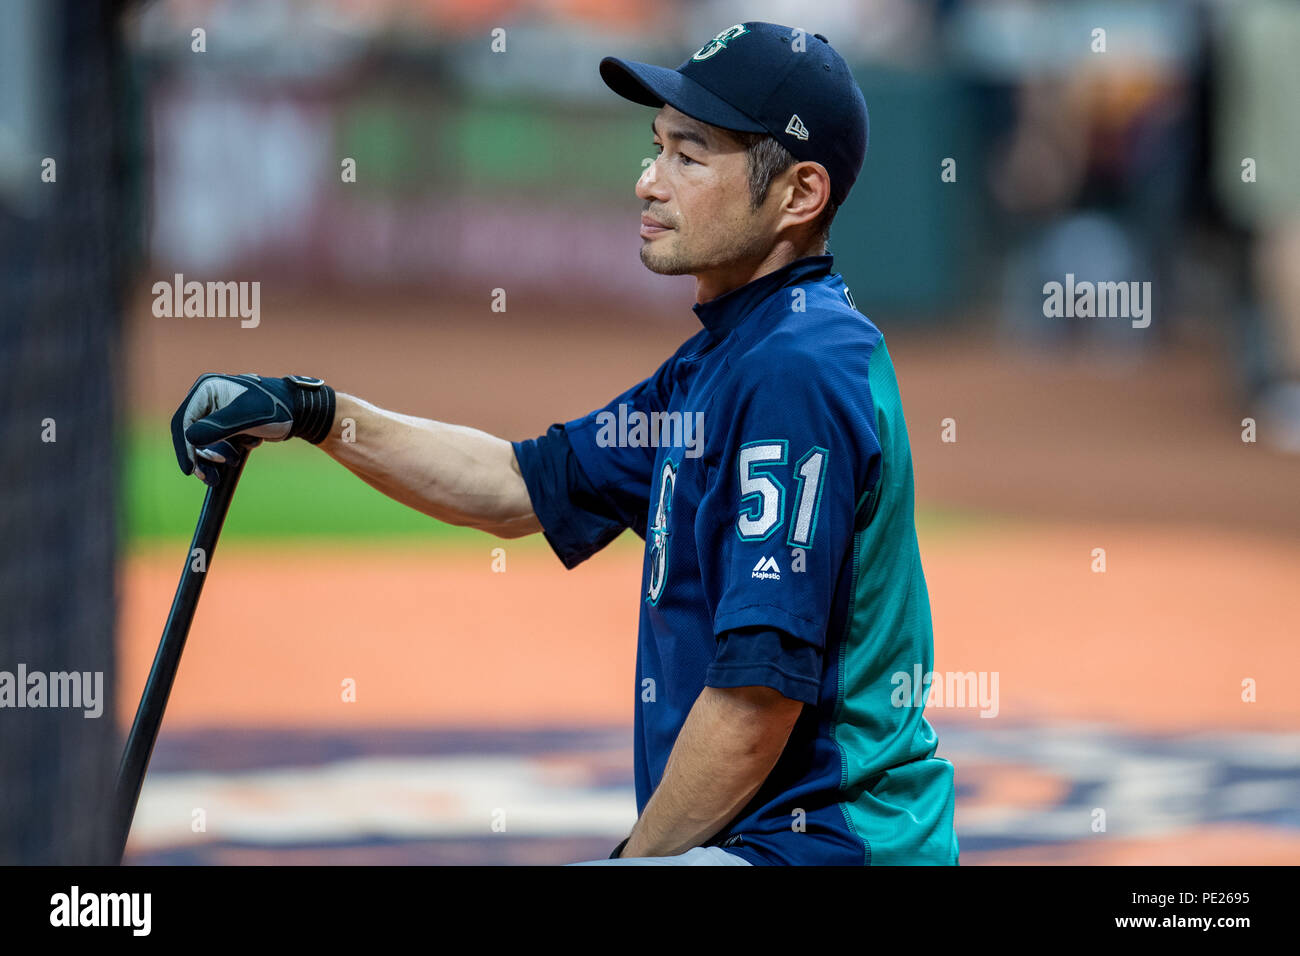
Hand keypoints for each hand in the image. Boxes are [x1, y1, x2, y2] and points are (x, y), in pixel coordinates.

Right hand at [171, 373, 334, 484]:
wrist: (300, 412)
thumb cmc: (277, 409)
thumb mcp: (247, 418)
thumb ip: (218, 427)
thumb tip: (189, 438)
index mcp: (207, 388)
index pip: (183, 421)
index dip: (184, 448)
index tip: (190, 470)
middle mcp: (207, 398)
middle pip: (191, 435)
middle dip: (203, 457)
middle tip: (213, 476)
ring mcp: (216, 412)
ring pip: (203, 443)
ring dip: (215, 458)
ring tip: (235, 461)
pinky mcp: (227, 425)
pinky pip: (216, 445)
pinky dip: (226, 454)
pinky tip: (246, 449)